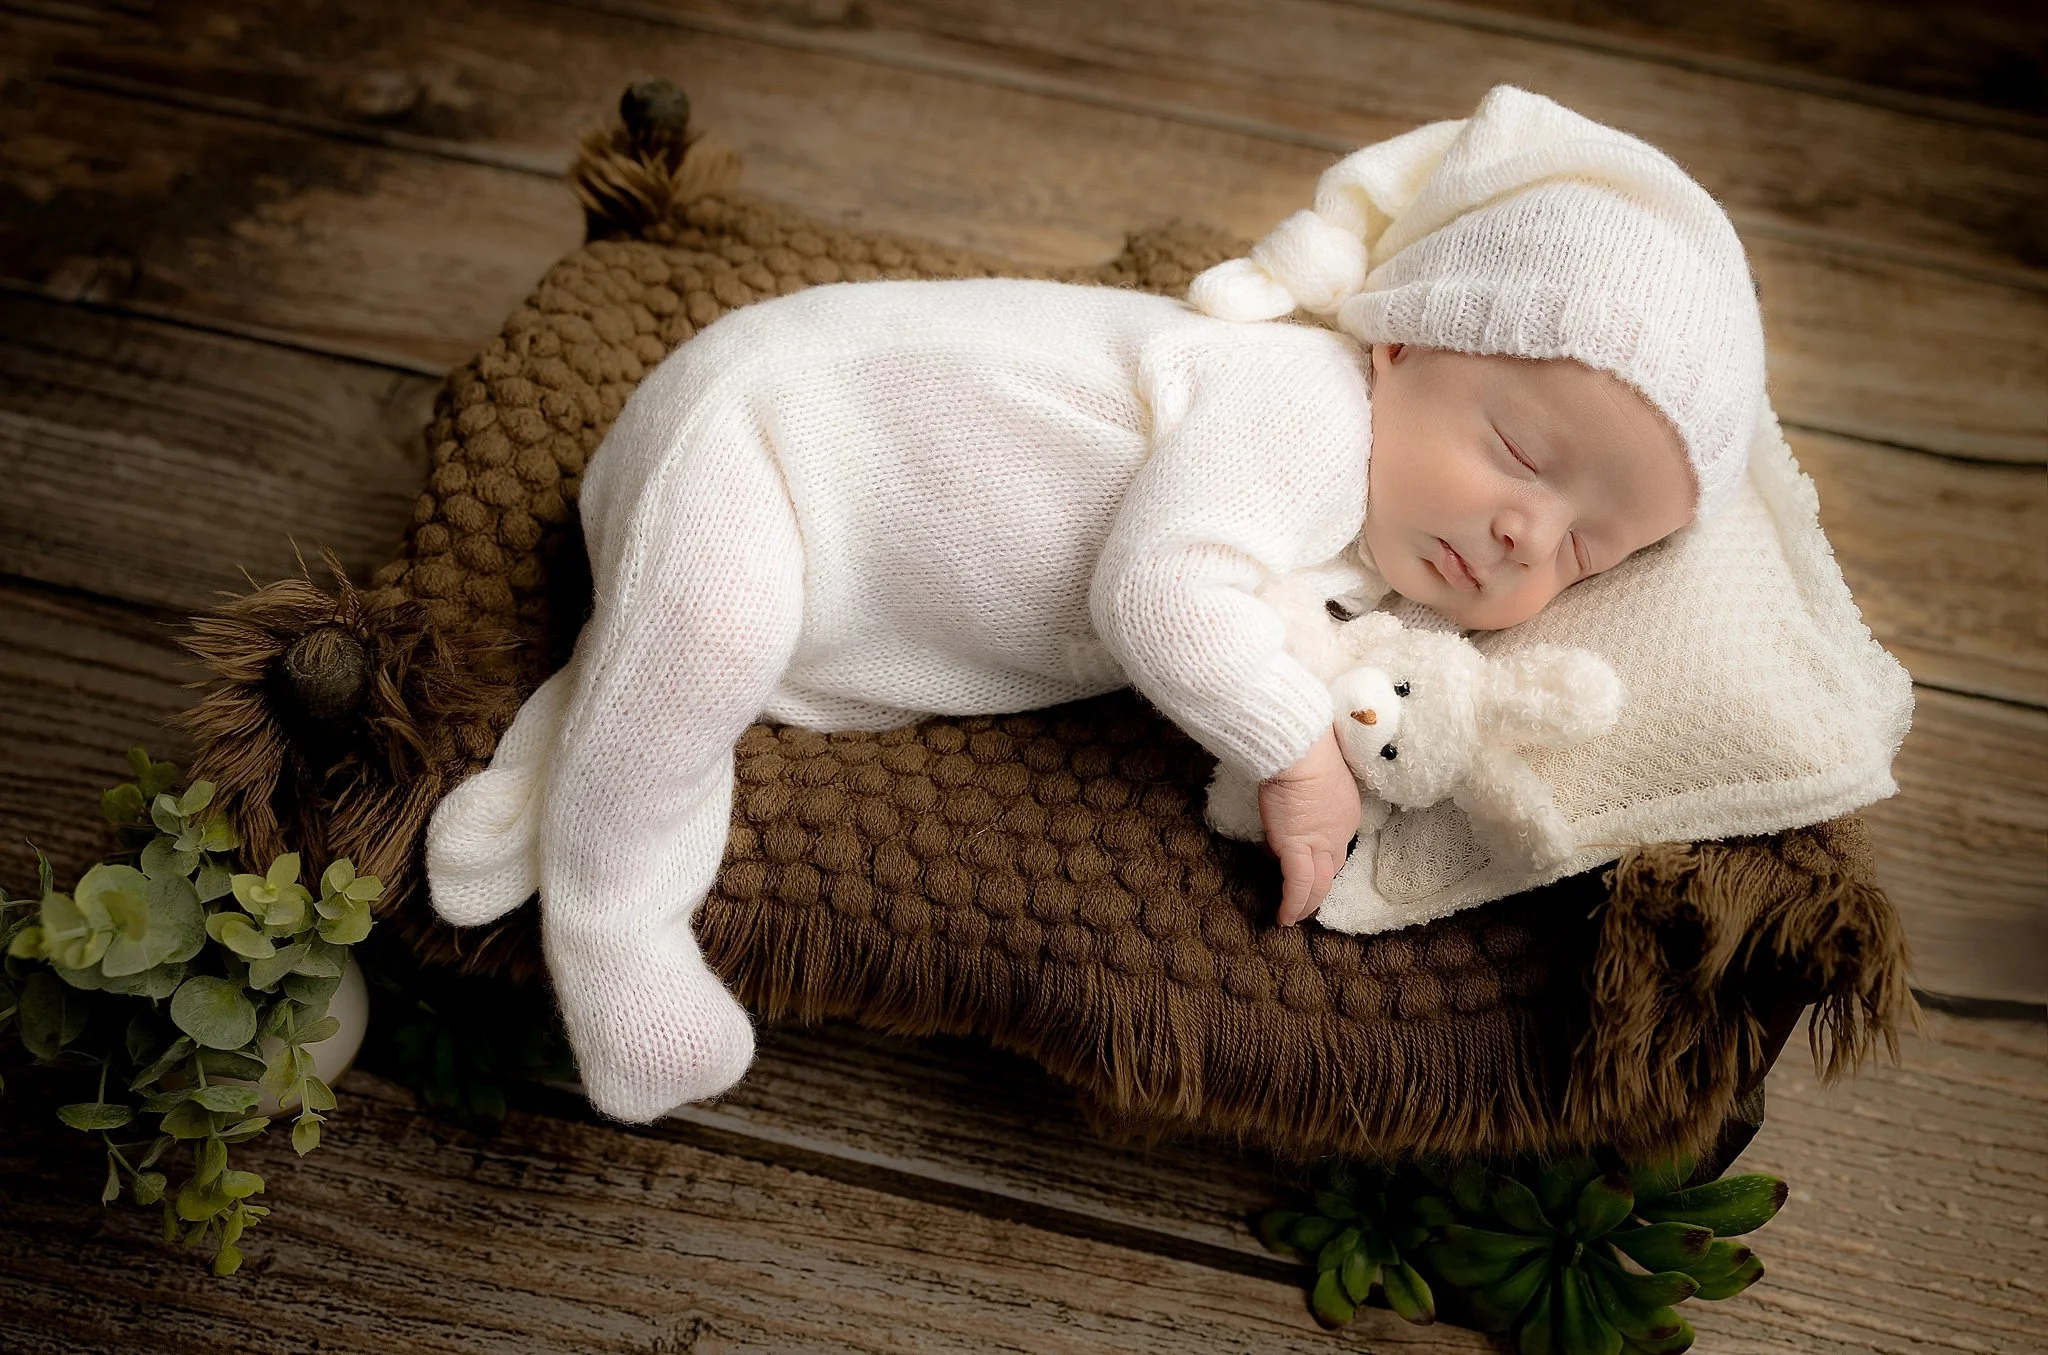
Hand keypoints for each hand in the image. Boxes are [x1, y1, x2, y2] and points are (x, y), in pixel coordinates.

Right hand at [1259, 726, 1361, 925]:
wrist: (1300, 749)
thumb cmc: (1306, 748)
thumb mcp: (1317, 770)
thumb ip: (1311, 788)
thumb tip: (1292, 799)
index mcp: (1347, 811)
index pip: (1334, 842)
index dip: (1322, 856)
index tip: (1307, 861)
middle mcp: (1339, 832)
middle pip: (1333, 867)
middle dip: (1321, 886)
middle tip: (1309, 901)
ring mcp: (1320, 842)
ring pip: (1319, 884)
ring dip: (1307, 903)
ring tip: (1295, 917)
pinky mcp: (1296, 847)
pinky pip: (1298, 885)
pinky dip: (1292, 904)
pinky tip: (1284, 918)